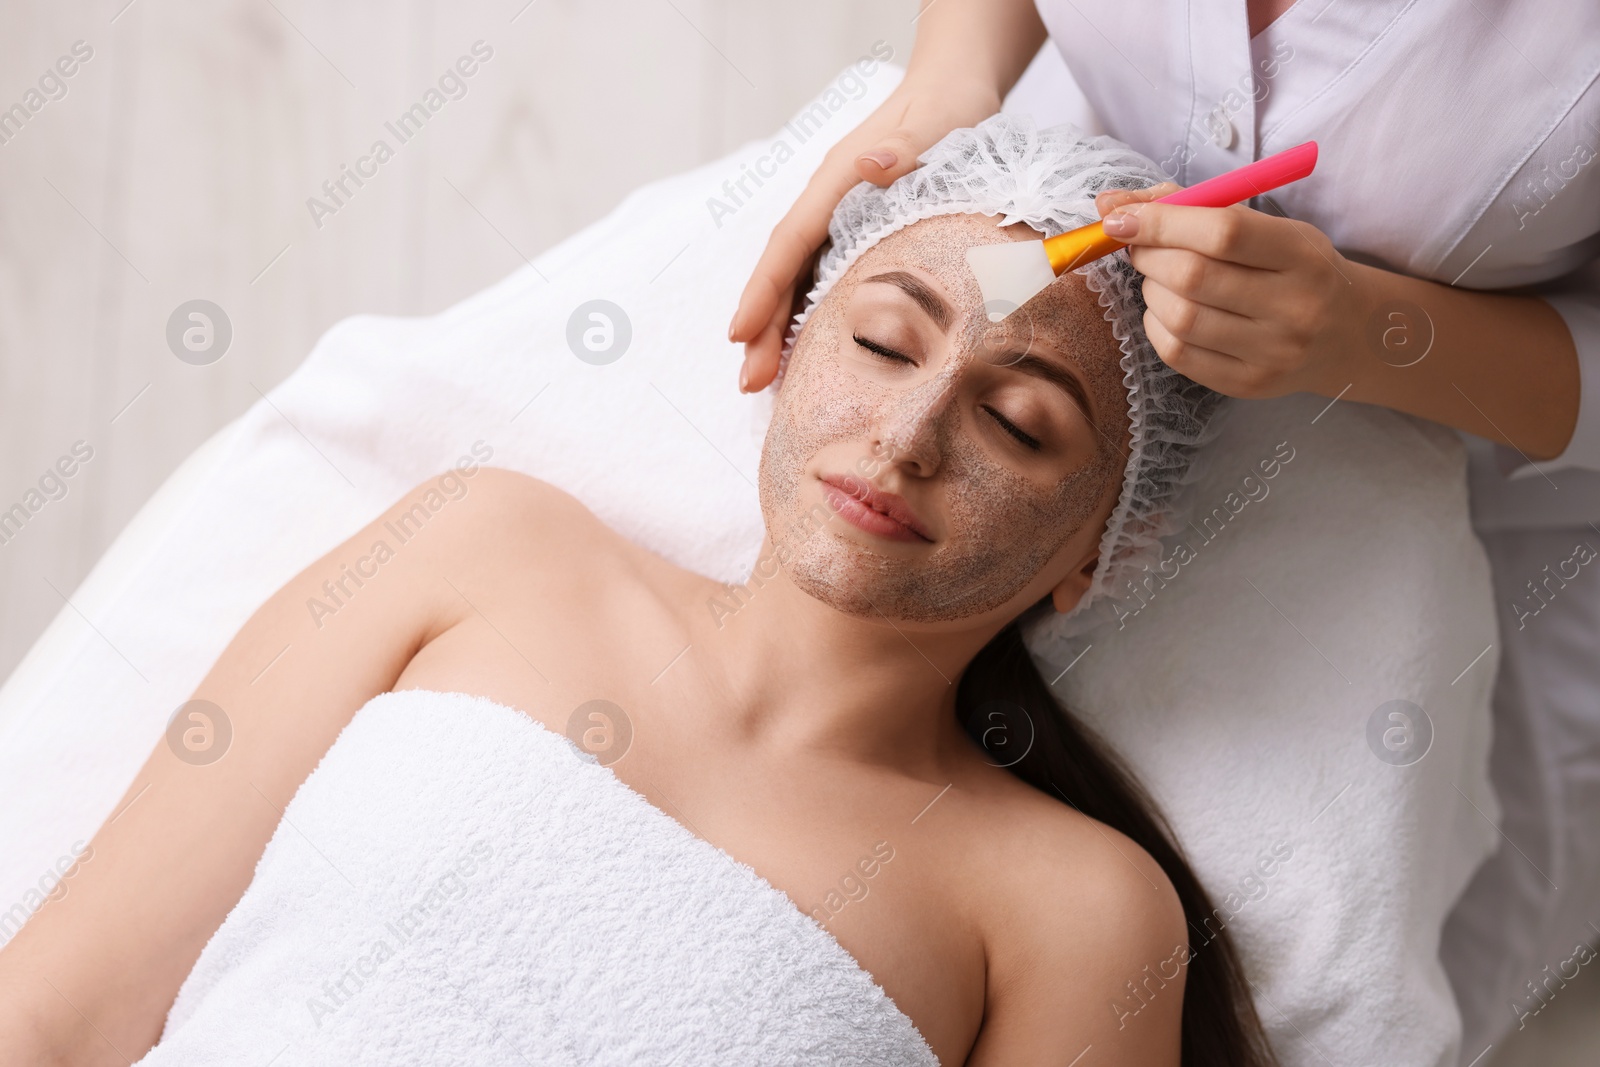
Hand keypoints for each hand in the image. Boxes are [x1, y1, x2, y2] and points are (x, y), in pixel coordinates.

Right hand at [728, 76, 1000, 392]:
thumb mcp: (934, 124)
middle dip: (762, 328)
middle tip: (749, 383)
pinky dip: (810, 317)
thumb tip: (868, 165)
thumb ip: (903, 144)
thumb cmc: (947, 109)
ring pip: (799, 281)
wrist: (956, 89)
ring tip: (767, 382)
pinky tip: (809, 354)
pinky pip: (823, 280)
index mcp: (836, 183)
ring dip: (780, 329)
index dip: (763, 291)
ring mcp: (839, 220)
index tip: (739, 334)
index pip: (789, 244)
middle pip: (785, 273)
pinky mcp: (856, 233)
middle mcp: (828, 204)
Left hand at [1094, 183, 1368, 399]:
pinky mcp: (1248, 383)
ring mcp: (1271, 352)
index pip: (1222, 233)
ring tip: (1160, 279)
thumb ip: (1195, 207)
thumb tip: (1111, 204)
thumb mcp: (1267, 227)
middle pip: (1192, 276)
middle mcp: (1292, 307)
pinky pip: (1177, 353)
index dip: (1161, 222)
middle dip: (1148, 255)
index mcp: (1301, 255)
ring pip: (1179, 317)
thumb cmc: (1296, 269)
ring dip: (1151, 290)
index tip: (1121, 217)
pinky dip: (1156, 324)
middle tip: (1140, 246)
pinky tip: (1167, 311)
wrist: (1347, 334)